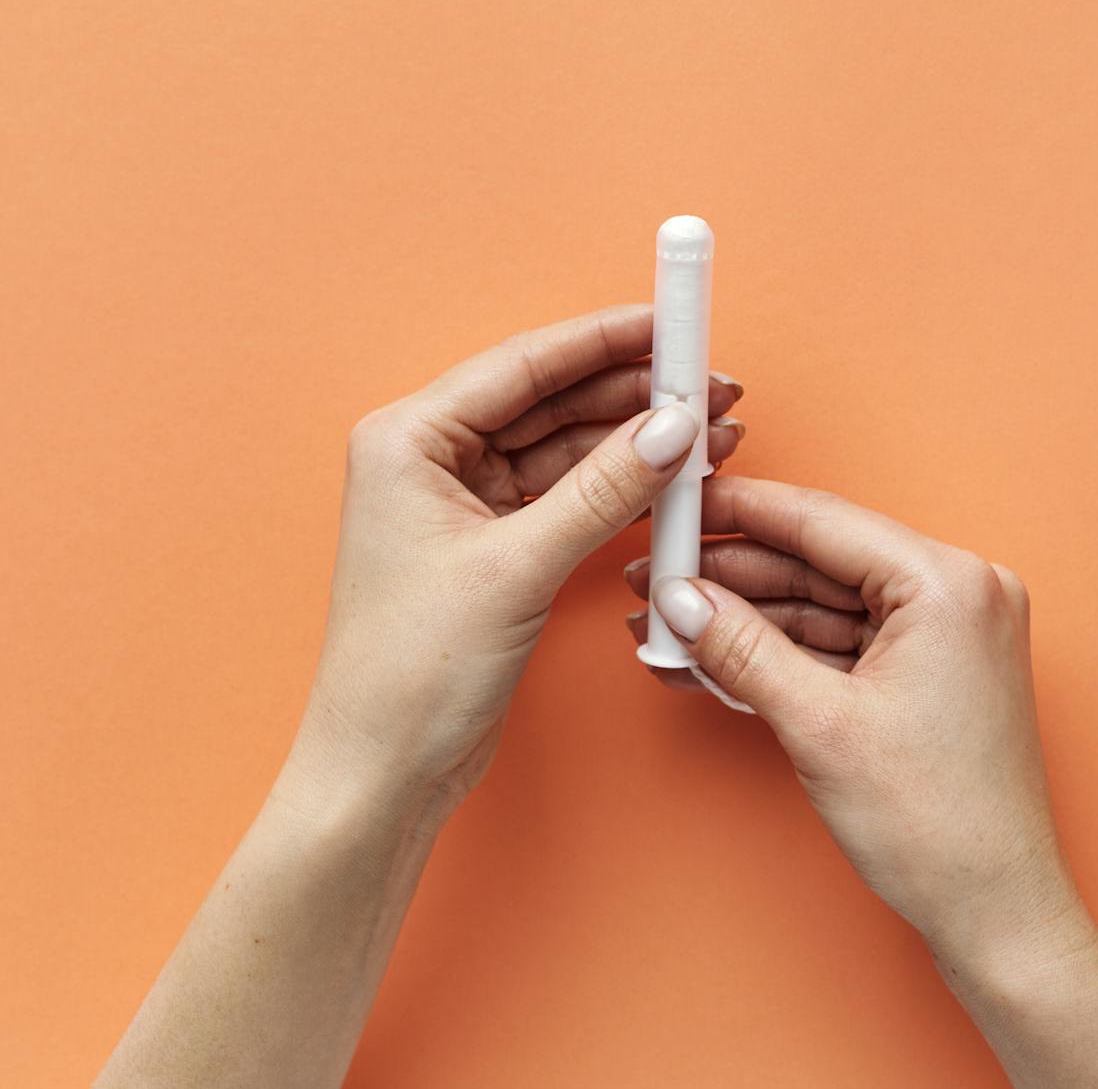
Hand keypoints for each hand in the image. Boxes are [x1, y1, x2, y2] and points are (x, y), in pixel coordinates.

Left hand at [289, 304, 742, 816]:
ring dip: (637, 439)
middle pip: (550, 400)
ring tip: (713, 430)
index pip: (522, 365)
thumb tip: (673, 427)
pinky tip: (675, 476)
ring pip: (567, 447)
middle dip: (634, 391)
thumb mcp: (516, 568)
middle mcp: (431, 458)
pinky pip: (569, 494)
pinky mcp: (495, 546)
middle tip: (712, 385)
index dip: (604, 340)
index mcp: (408, 439)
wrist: (384, 772)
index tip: (671, 324)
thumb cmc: (410, 671)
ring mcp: (464, 503)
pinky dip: (622, 486)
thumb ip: (602, 490)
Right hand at [619, 476, 1090, 978]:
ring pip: (828, 603)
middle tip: (653, 576)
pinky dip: (786, 651)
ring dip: (749, 617)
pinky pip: (847, 641)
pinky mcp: (935, 671)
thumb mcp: (819, 726)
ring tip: (668, 624)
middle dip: (732, 574)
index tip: (674, 501)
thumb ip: (741, 648)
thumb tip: (679, 598)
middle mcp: (961, 592)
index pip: (823, 521)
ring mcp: (951, 632)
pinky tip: (717, 655)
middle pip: (821, 560)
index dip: (737, 511)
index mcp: (950, 584)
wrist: (995, 912)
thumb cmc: (937, 827)